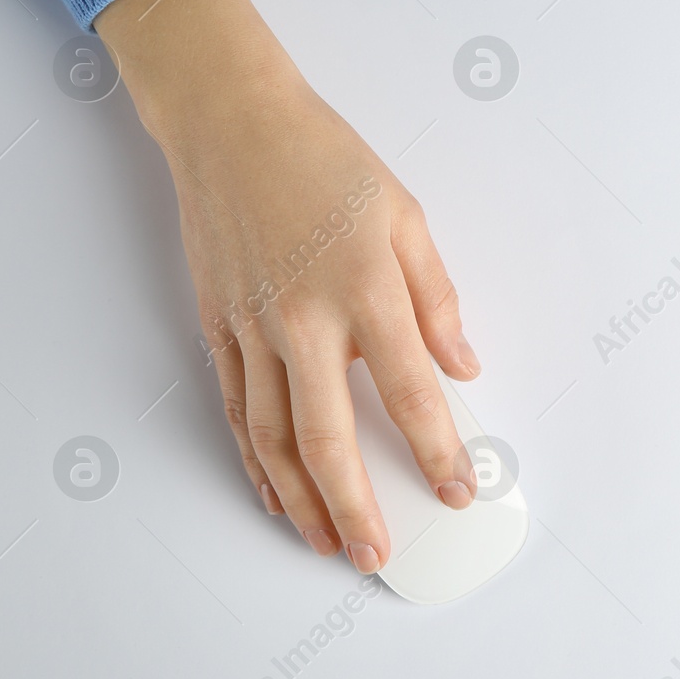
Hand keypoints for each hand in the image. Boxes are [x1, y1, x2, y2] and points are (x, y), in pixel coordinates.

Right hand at [96, 0, 479, 574]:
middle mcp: (303, 320)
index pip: (409, 391)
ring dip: (301, 499)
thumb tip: (462, 367)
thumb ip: (437, 299)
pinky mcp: (218, 327)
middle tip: (377, 554)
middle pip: (328, 437)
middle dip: (356, 505)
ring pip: (272, 436)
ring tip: (327, 542)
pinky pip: (237, 409)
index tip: (458, 490)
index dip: (436, 450)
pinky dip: (255, 459)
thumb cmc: (328, 164)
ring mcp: (252, 328)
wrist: (232, 124)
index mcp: (364, 289)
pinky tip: (274, 492)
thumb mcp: (407, 218)